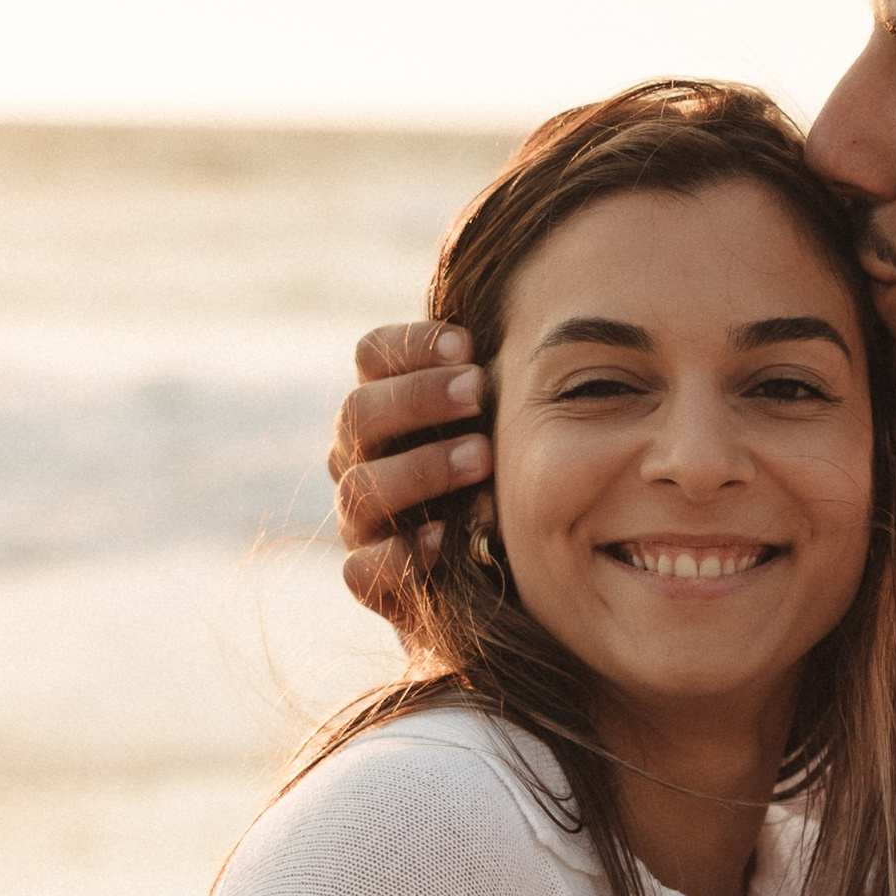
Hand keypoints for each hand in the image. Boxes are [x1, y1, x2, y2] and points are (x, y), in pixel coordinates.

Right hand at [328, 321, 494, 617]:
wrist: (506, 589)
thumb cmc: (510, 487)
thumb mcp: (511, 425)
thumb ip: (503, 380)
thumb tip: (536, 306)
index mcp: (389, 411)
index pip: (372, 356)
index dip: (412, 345)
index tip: (468, 343)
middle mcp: (363, 461)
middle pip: (358, 413)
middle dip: (419, 397)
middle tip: (479, 391)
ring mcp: (363, 524)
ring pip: (359, 486)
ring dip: (421, 467)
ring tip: (481, 459)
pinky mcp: (375, 584)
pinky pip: (362, 570)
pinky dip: (399, 553)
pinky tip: (443, 539)